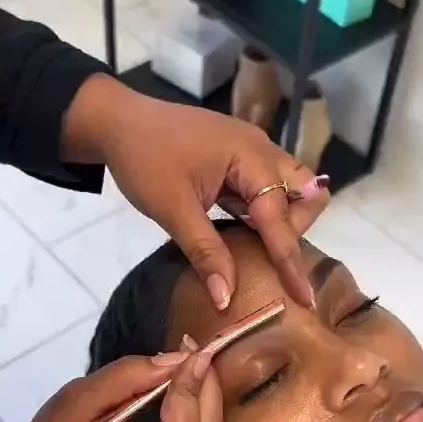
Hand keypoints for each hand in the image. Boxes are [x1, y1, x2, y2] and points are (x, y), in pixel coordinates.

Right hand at [0, 352, 224, 421]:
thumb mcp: (78, 398)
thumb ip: (128, 378)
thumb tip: (177, 360)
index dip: (193, 390)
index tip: (193, 353)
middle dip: (208, 392)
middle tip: (196, 355)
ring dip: (208, 405)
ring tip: (193, 369)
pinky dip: (200, 419)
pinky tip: (187, 394)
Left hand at [62, 75, 329, 309]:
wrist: (116, 121)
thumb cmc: (143, 160)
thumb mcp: (173, 210)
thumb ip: (205, 253)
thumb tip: (227, 300)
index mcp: (251, 157)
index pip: (281, 218)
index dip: (291, 262)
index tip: (305, 299)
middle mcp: (262, 151)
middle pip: (306, 195)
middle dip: (295, 230)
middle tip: (265, 256)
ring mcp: (253, 152)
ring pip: (291, 191)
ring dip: (281, 223)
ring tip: (255, 249)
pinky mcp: (240, 160)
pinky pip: (268, 189)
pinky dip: (263, 215)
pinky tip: (243, 235)